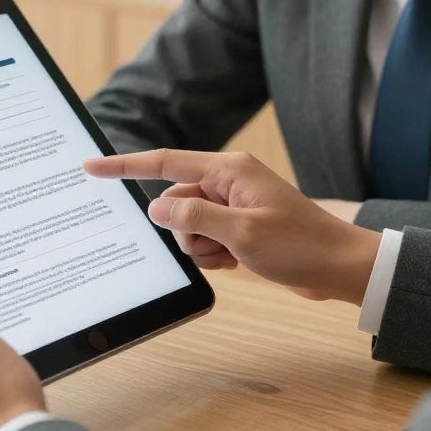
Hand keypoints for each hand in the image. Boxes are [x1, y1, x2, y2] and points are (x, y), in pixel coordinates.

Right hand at [84, 150, 380, 304]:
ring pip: (187, 227)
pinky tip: (239, 262)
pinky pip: (204, 240)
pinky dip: (214, 256)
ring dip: (203, 248)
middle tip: (222, 245)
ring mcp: (232, 205)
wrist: (338, 268)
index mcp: (228, 170)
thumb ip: (194, 217)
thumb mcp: (242, 233)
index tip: (92, 167)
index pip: (165, 163)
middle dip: (187, 231)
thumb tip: (158, 207)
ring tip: (235, 255)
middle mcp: (227, 182)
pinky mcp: (237, 226)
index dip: (125, 166)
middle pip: (176, 203)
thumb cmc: (300, 245)